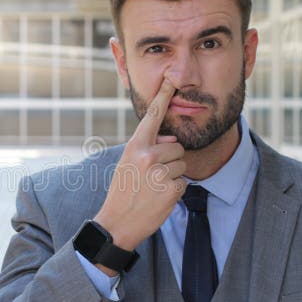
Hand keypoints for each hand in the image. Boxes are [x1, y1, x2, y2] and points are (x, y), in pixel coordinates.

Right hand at [94, 77, 186, 266]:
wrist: (117, 223)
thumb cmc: (123, 191)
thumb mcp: (128, 164)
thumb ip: (148, 148)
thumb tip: (173, 141)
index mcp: (135, 146)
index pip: (153, 116)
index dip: (163, 96)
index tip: (172, 78)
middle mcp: (148, 155)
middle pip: (176, 146)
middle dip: (170, 160)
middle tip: (151, 177)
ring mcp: (160, 173)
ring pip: (182, 164)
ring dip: (173, 176)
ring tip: (153, 188)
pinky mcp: (171, 189)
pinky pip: (184, 182)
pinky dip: (175, 191)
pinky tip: (159, 198)